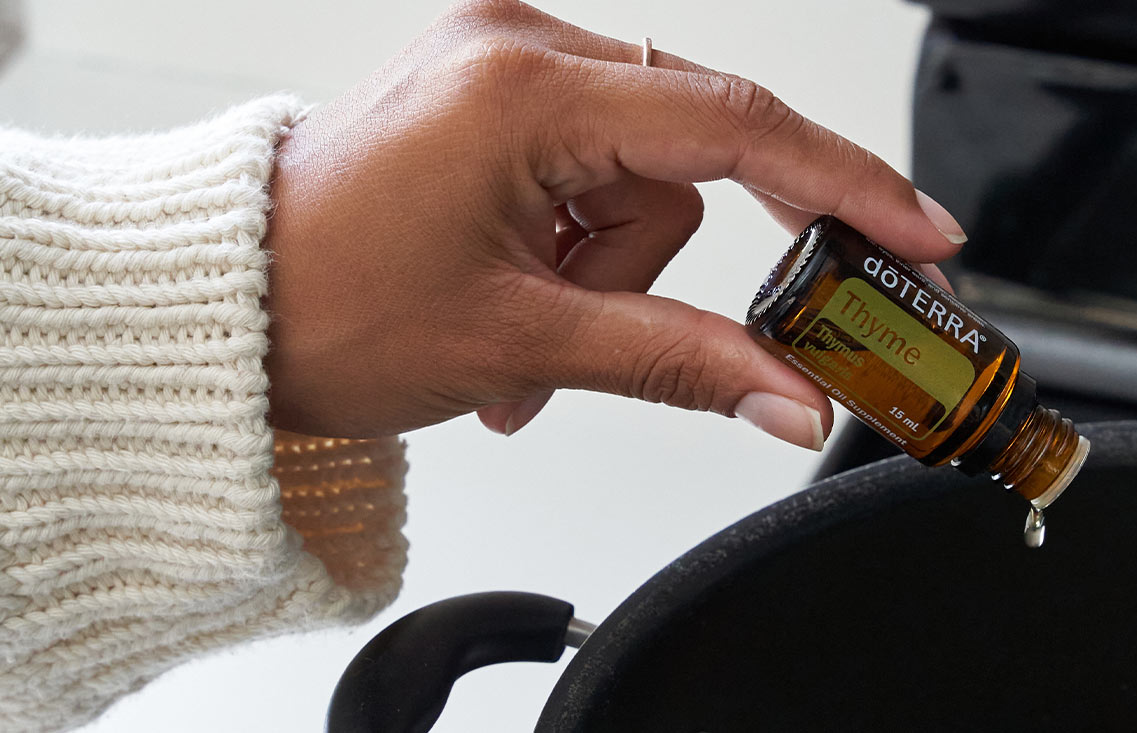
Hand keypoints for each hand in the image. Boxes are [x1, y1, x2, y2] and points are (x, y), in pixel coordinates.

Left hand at [262, 0, 965, 446]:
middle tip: (676, 344)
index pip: (737, 126)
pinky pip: (592, 175)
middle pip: (689, 159)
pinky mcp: (492, 102)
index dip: (846, 185)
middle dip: (662, 271)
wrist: (216, 313)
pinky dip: (579, 257)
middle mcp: (517, 50)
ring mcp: (502, 69)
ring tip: (531, 353)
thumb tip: (792, 397)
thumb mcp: (521, 343)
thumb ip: (681, 363)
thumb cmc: (320, 310)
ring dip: (610, 281)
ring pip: (641, 184)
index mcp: (524, 89)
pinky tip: (523, 312)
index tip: (918, 235)